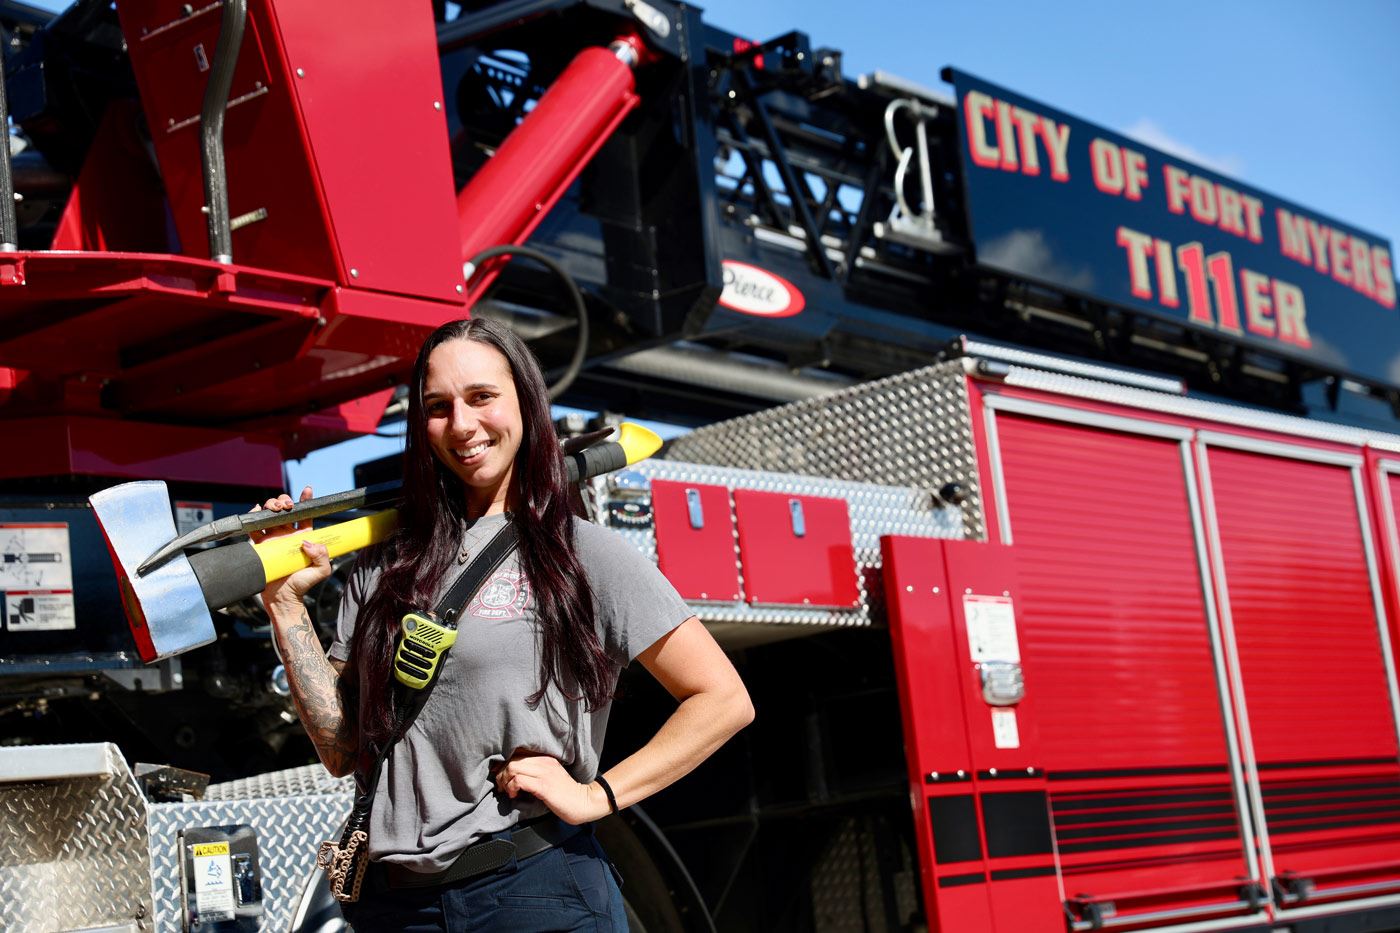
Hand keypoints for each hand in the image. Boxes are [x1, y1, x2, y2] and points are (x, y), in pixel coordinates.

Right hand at [255, 486, 331, 612]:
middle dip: (284, 501)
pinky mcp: (259, 546)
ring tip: (274, 509)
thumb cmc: (303, 585)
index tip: (307, 490)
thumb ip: (323, 556)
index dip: (306, 501)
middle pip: (284, 510)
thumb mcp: (321, 571)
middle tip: (286, 506)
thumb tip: (308, 542)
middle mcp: (287, 536)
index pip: (305, 515)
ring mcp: (272, 539)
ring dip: (270, 505)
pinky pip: (253, 528)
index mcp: (303, 537)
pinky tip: (256, 512)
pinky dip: (252, 516)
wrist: (283, 599)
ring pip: (269, 515)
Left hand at [493, 749, 610, 824]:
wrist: (584, 802)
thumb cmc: (566, 794)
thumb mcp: (550, 777)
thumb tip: (515, 776)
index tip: (500, 774)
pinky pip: (519, 780)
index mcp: (545, 759)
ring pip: (513, 768)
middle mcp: (544, 762)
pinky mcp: (544, 786)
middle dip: (501, 773)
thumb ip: (536, 773)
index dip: (504, 764)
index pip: (518, 753)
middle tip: (502, 786)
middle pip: (512, 759)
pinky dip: (512, 788)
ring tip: (508, 791)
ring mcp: (544, 773)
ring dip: (505, 781)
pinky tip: (515, 795)